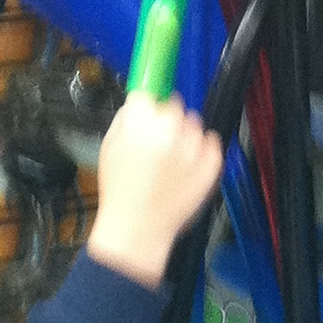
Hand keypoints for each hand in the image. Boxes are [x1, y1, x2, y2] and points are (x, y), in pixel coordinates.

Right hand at [87, 93, 225, 288]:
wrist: (138, 229)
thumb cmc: (121, 192)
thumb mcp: (109, 147)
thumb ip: (125, 119)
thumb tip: (140, 102)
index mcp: (140, 125)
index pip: (151, 93)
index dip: (149, 102)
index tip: (150, 107)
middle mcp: (169, 133)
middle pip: (175, 106)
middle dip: (167, 119)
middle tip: (158, 140)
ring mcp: (193, 149)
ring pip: (195, 123)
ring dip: (185, 134)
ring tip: (172, 160)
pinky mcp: (211, 165)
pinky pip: (212, 143)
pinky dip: (202, 150)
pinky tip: (186, 166)